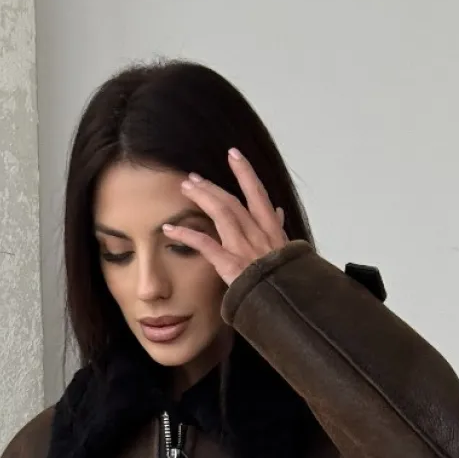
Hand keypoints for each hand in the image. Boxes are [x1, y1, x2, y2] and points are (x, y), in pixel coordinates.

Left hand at [163, 148, 288, 285]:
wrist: (289, 303)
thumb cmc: (286, 282)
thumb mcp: (289, 253)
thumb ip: (280, 231)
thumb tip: (279, 212)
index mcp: (272, 232)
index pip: (258, 194)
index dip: (245, 172)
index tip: (233, 154)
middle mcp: (258, 234)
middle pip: (232, 201)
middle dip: (211, 186)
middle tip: (193, 177)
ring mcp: (244, 248)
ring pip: (221, 213)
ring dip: (201, 198)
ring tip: (185, 189)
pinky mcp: (230, 264)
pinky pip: (205, 245)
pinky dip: (186, 235)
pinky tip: (169, 229)